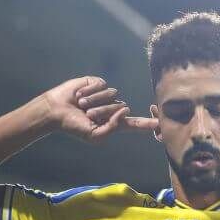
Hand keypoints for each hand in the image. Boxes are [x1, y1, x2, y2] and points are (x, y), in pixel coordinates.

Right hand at [41, 76, 157, 142]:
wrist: (57, 111)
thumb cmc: (74, 126)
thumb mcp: (94, 135)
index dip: (148, 123)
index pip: (134, 123)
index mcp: (114, 123)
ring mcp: (105, 95)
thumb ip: (113, 127)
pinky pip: (102, 85)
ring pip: (112, 95)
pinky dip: (90, 91)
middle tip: (87, 115)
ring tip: (82, 106)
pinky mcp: (97, 83)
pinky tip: (80, 95)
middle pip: (120, 108)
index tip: (162, 122)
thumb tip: (125, 109)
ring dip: (95, 101)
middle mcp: (112, 108)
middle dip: (103, 111)